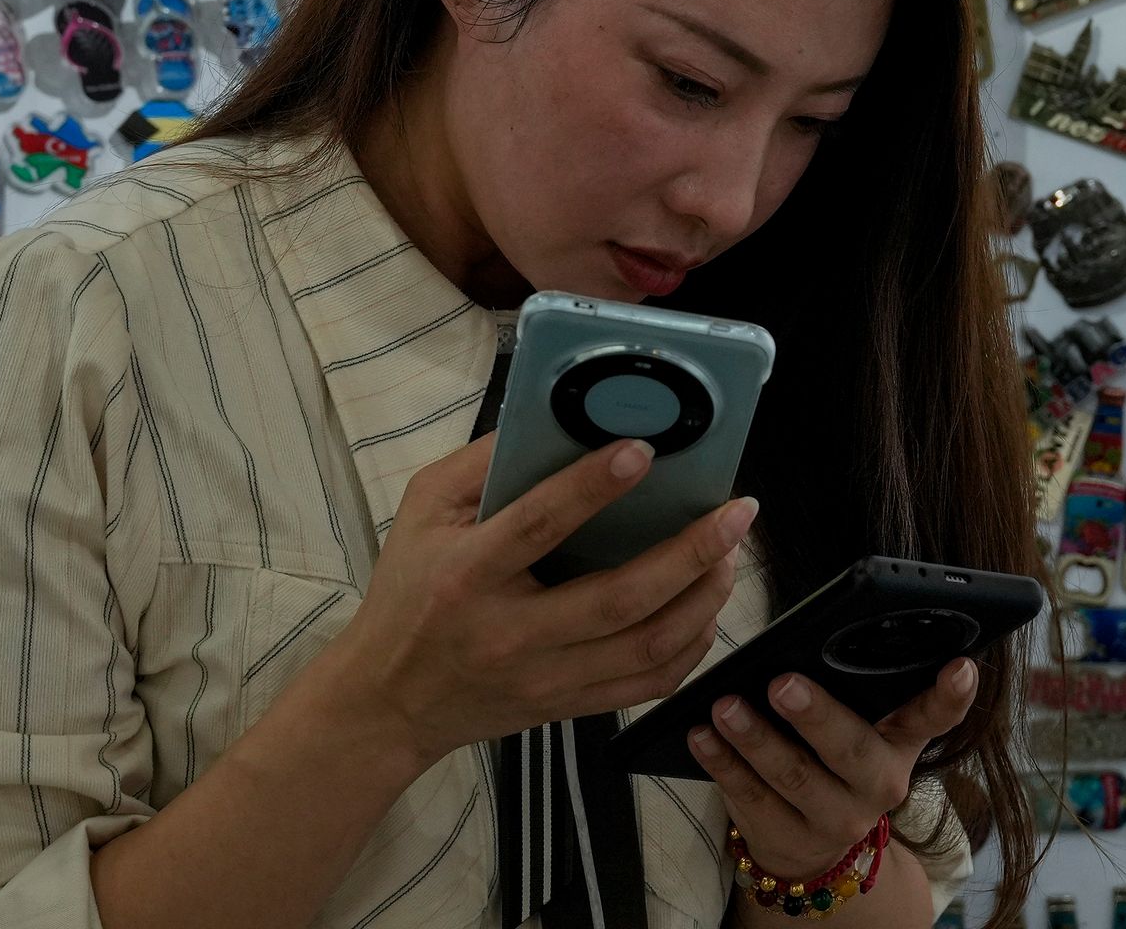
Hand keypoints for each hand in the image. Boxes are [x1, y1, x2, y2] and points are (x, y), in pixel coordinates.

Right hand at [322, 434, 751, 770]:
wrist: (388, 702)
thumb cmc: (407, 592)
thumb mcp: (422, 509)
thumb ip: (481, 462)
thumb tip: (556, 418)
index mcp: (468, 574)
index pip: (537, 526)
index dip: (592, 487)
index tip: (644, 449)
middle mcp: (511, 633)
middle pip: (619, 598)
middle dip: (690, 553)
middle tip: (736, 511)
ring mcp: (544, 678)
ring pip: (647, 648)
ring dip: (703, 599)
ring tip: (731, 553)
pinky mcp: (567, 707)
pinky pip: (647, 685)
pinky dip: (690, 648)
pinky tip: (707, 608)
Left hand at [688, 660, 978, 887]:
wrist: (813, 840)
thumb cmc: (832, 752)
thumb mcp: (857, 721)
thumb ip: (850, 685)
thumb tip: (809, 638)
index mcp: (901, 741)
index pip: (934, 716)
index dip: (950, 694)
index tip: (960, 666)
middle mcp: (879, 784)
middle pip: (851, 750)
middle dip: (815, 715)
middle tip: (781, 682)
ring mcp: (836, 819)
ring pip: (794, 778)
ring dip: (755, 739)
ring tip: (724, 706)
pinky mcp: (790, 839)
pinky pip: (752, 800)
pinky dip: (723, 765)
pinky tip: (701, 737)